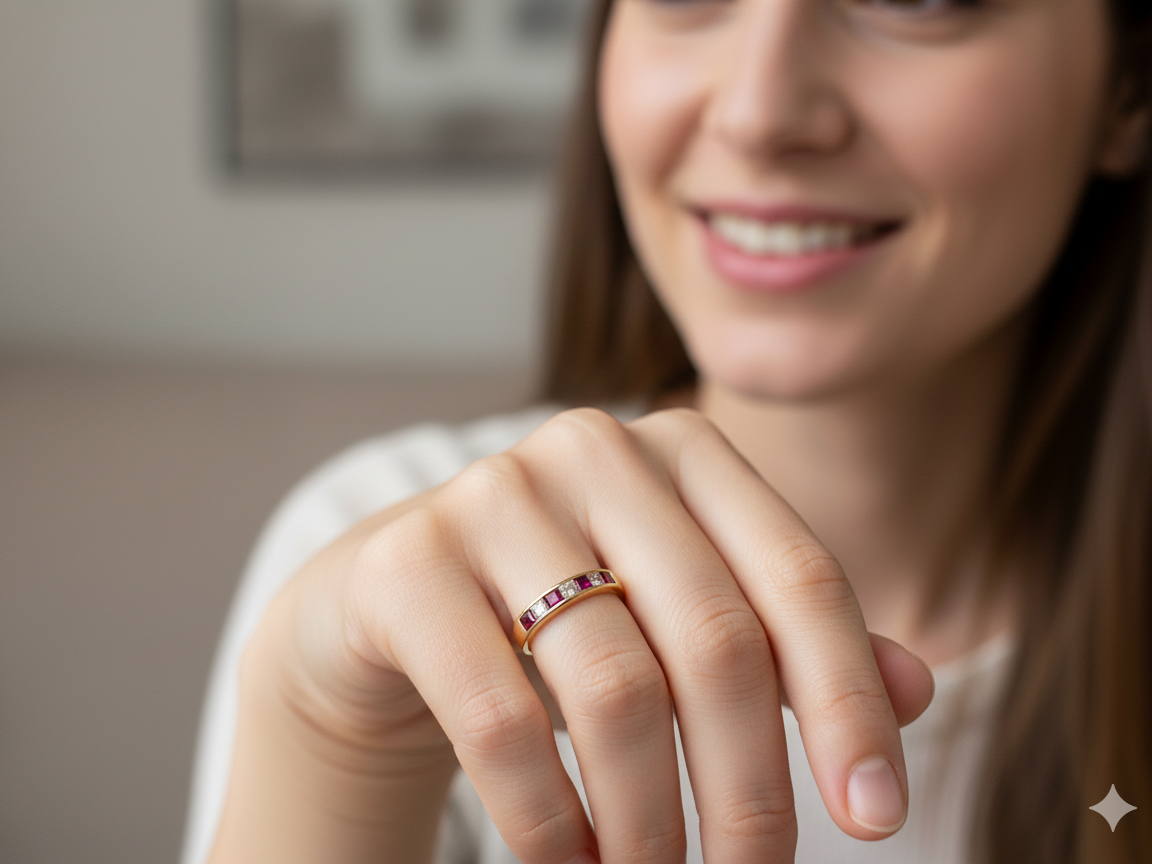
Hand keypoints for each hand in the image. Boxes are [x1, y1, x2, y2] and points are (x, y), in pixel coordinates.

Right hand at [211, 408, 933, 863]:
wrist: (398, 600)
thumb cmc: (563, 610)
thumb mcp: (681, 615)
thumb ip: (789, 641)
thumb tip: (917, 690)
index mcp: (683, 449)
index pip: (800, 579)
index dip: (848, 704)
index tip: (876, 819)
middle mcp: (593, 449)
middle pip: (717, 644)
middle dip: (749, 792)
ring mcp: (492, 494)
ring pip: (616, 689)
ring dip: (647, 823)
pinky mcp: (408, 560)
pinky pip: (499, 718)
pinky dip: (546, 818)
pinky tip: (567, 861)